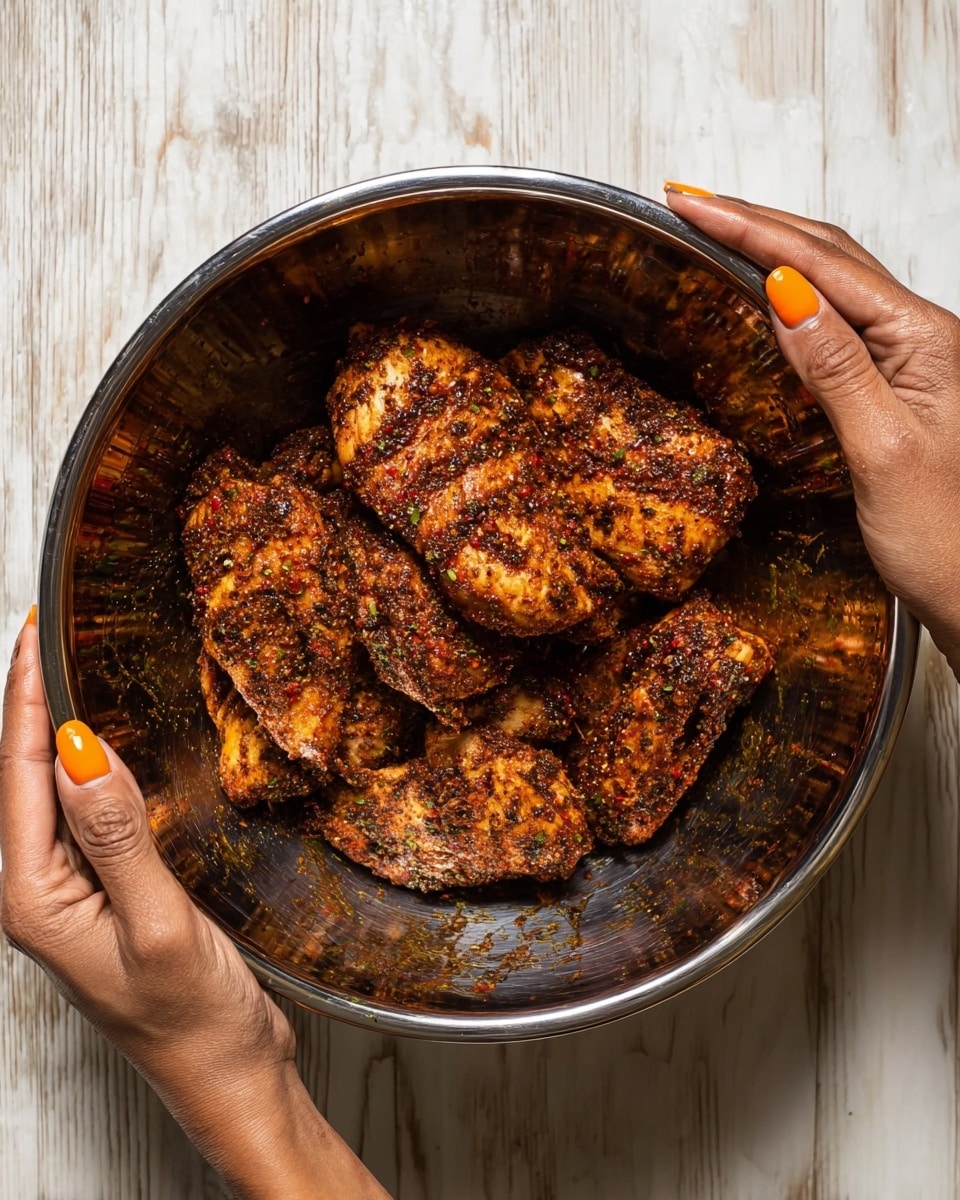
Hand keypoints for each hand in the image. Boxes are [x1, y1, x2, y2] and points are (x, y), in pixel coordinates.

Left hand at [0, 613, 389, 1199]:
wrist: (227, 1076)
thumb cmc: (192, 1021)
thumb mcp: (158, 925)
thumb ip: (118, 837)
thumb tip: (81, 749)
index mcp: (36, 899)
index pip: (19, 775)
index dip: (23, 698)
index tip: (31, 632)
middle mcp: (44, 892)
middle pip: (24, 778)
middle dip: (29, 702)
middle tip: (44, 633)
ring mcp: (76, 895)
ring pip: (54, 794)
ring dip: (55, 731)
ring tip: (65, 670)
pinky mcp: (111, 895)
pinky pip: (90, 816)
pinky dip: (94, 768)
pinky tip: (111, 748)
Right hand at [664, 187, 959, 677]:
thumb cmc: (944, 535)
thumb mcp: (880, 450)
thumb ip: (835, 366)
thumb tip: (783, 291)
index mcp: (925, 340)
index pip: (824, 265)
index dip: (752, 230)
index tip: (693, 206)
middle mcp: (923, 337)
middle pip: (831, 255)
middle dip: (757, 222)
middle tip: (690, 203)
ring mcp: (911, 358)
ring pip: (834, 280)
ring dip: (774, 246)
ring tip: (717, 227)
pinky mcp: (895, 384)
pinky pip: (838, 318)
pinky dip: (793, 291)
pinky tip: (767, 292)